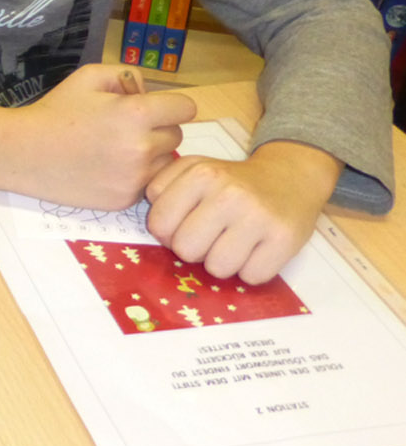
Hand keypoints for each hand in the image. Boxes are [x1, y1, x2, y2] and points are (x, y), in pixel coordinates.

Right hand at [0, 64, 194, 210]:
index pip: (185, 108)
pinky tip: (106, 168)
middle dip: (158, 129)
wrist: (24, 153)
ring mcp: (134, 178)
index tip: (155, 109)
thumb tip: (148, 93)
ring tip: (115, 150)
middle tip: (126, 129)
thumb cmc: (56, 111)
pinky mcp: (124, 200)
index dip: (171, 105)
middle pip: (176, 136)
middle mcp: (142, 148)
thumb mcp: (89, 76)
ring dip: (149, 155)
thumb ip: (127, 76)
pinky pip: (145, 184)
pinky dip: (133, 176)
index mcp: (137, 114)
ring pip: (163, 163)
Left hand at [146, 140, 341, 283]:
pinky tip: (256, 249)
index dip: (168, 232)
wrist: (289, 176)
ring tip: (234, 242)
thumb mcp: (193, 169)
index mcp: (201, 174)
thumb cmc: (232, 180)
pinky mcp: (284, 238)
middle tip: (211, 237)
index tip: (185, 226)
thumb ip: (163, 189)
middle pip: (185, 250)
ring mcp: (257, 216)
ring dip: (222, 262)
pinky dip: (251, 269)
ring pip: (217, 268)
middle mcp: (228, 194)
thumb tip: (156, 228)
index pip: (159, 224)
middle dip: (195, 250)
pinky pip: (250, 276)